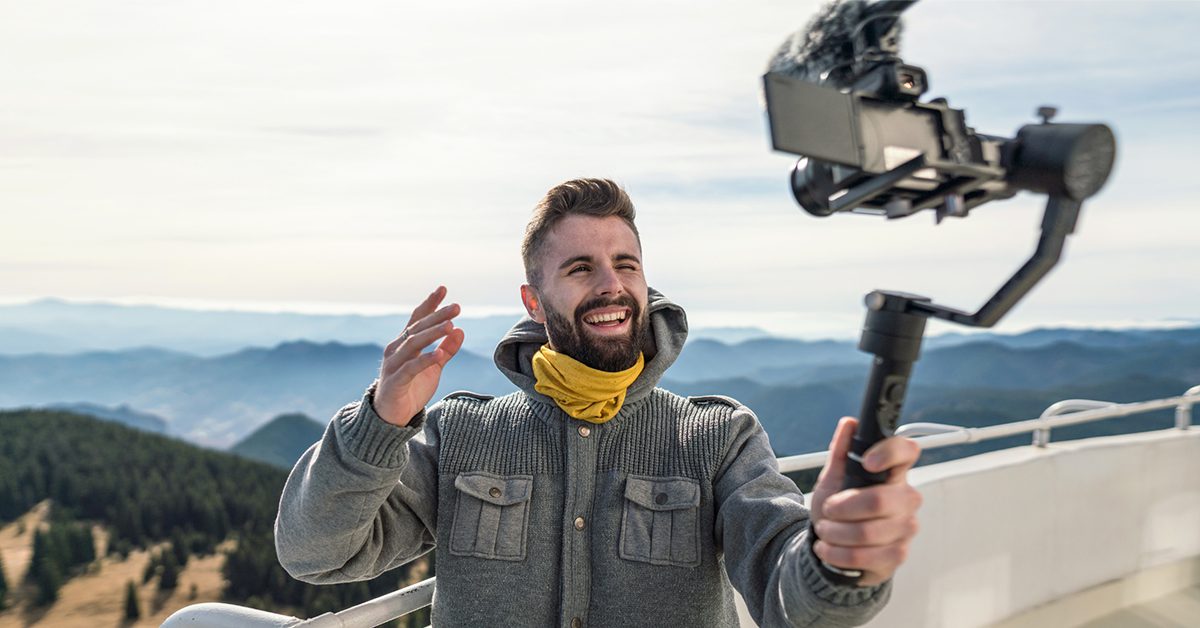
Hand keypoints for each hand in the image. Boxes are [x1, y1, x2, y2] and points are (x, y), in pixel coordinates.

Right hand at [374, 286, 464, 425]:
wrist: (390, 416)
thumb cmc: (411, 388)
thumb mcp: (433, 368)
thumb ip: (446, 350)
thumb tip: (460, 330)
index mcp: (404, 344)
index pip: (417, 318)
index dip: (430, 303)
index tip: (443, 288)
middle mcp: (396, 349)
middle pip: (418, 328)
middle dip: (437, 316)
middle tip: (457, 307)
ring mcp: (393, 364)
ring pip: (413, 344)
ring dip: (432, 334)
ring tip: (450, 325)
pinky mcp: (395, 381)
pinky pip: (411, 368)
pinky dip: (425, 360)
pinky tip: (439, 355)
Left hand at [809, 417, 921, 585]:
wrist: (837, 545)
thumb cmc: (839, 508)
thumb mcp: (834, 478)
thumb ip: (841, 451)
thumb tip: (849, 423)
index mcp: (893, 474)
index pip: (907, 451)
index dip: (889, 453)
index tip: (867, 462)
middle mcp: (906, 499)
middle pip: (879, 500)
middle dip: (842, 507)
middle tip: (828, 509)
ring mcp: (905, 528)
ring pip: (867, 532)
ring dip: (835, 532)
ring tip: (825, 530)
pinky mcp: (898, 554)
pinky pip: (864, 556)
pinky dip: (837, 553)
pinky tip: (828, 548)